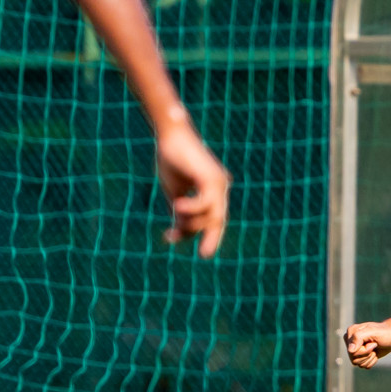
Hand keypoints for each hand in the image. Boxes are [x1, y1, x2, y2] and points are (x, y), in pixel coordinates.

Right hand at [156, 124, 230, 257]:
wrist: (170, 136)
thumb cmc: (172, 160)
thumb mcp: (175, 193)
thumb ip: (180, 213)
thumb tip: (179, 232)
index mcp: (213, 192)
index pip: (215, 219)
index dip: (209, 236)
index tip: (203, 254)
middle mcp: (220, 188)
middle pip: (218, 220)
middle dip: (212, 238)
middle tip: (205, 255)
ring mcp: (218, 183)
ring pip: (212, 215)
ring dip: (192, 221)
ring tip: (175, 212)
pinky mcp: (210, 178)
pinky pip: (206, 202)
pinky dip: (192, 209)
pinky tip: (177, 207)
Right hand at [344, 321, 390, 368]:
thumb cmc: (383, 332)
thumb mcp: (372, 332)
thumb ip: (358, 337)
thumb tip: (350, 350)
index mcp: (350, 334)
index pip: (351, 352)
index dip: (364, 350)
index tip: (373, 342)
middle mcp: (350, 342)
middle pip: (354, 359)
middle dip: (367, 354)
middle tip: (375, 345)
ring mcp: (356, 350)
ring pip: (358, 364)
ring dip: (370, 358)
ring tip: (375, 348)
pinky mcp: (362, 356)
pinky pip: (364, 366)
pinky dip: (372, 361)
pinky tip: (375, 353)